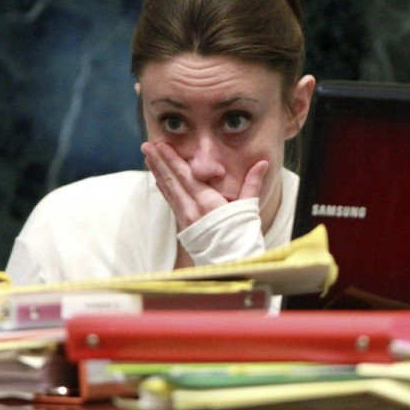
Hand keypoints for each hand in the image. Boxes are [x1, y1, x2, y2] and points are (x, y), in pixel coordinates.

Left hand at [141, 141, 268, 229]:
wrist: (232, 264)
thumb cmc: (242, 236)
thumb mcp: (248, 208)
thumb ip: (253, 184)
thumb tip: (263, 163)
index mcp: (208, 203)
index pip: (186, 176)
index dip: (172, 160)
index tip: (161, 146)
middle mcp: (192, 209)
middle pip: (172, 180)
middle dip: (158, 162)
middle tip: (146, 146)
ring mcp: (185, 218)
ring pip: (168, 190)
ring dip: (157, 172)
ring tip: (148, 157)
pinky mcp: (183, 225)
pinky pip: (171, 201)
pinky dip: (164, 188)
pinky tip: (158, 179)